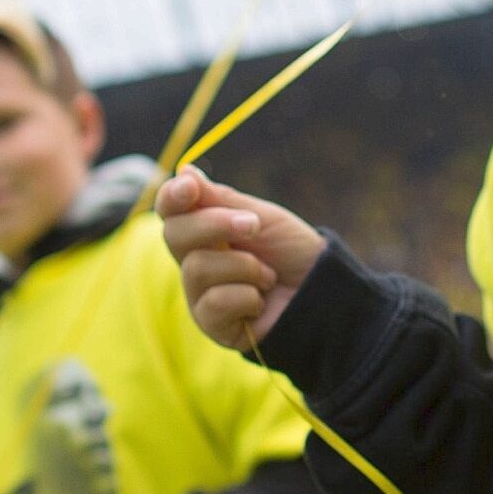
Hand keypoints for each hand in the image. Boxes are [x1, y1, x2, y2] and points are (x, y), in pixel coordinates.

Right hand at [156, 167, 323, 348]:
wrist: (321, 291)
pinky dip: (247, 296)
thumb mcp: (261, 217)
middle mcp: (194, 259)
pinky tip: (261, 302)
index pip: (171, 210)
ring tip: (268, 275)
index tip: (190, 187)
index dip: (172, 196)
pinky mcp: (211, 323)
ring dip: (244, 267)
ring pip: (197, 268)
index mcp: (203, 230)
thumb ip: (221, 200)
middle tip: (253, 226)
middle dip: (214, 224)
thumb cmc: (292, 252)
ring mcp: (199, 293)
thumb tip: (185, 170)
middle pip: (174, 234)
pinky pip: (214, 303)